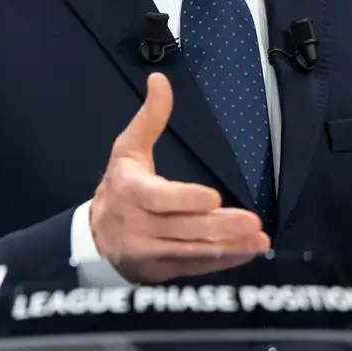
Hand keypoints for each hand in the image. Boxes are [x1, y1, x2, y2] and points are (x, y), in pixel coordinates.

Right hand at [89, 72, 269, 281]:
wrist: (93, 239)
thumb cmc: (118, 188)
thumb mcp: (127, 150)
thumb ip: (150, 118)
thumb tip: (161, 80)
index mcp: (130, 192)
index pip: (159, 198)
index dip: (186, 199)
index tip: (214, 198)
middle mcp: (139, 225)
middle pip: (183, 227)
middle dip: (219, 226)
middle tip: (251, 222)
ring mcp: (150, 252)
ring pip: (192, 251)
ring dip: (228, 246)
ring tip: (258, 239)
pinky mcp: (162, 270)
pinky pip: (195, 267)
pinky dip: (223, 262)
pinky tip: (247, 252)